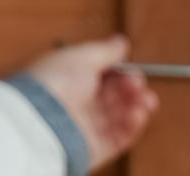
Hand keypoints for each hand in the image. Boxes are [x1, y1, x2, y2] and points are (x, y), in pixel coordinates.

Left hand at [24, 34, 158, 171]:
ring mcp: (84, 125)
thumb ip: (104, 51)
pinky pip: (119, 137)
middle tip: (139, 84)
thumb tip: (120, 42)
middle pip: (110, 96)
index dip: (119, 72)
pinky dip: (132, 126)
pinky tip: (139, 113)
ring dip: (136, 106)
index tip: (133, 69)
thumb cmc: (54, 82)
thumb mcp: (81, 56)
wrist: (43, 119)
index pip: (99, 74)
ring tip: (146, 99)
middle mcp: (75, 101)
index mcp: (67, 76)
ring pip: (118, 117)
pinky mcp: (93, 147)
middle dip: (130, 88)